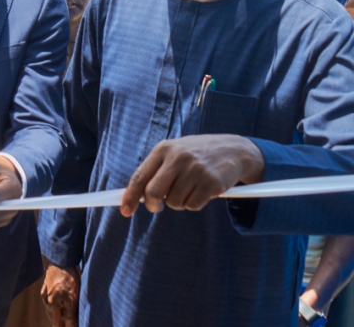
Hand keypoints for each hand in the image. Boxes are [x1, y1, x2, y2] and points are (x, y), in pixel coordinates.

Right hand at [41, 264, 79, 326]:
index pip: (56, 325)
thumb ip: (71, 316)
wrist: (61, 259)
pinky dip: (58, 306)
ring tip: (70, 317)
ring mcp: (44, 293)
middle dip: (62, 323)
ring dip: (60, 314)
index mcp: (50, 305)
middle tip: (72, 324)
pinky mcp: (46, 286)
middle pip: (53, 318)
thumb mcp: (72, 299)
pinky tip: (65, 304)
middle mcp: (45, 300)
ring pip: (52, 309)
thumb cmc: (68, 279)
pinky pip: (52, 301)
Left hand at [121, 134, 264, 217]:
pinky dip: (194, 204)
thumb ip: (156, 171)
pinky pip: (192, 205)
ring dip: (178, 203)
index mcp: (164, 149)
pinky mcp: (212, 183)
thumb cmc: (197, 155)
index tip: (125, 211)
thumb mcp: (174, 153)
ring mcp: (196, 170)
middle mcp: (178, 158)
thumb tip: (136, 196)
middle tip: (157, 207)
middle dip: (152, 205)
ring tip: (188, 189)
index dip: (130, 196)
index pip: (140, 176)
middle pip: (153, 193)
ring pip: (174, 202)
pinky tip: (202, 191)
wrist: (234, 149)